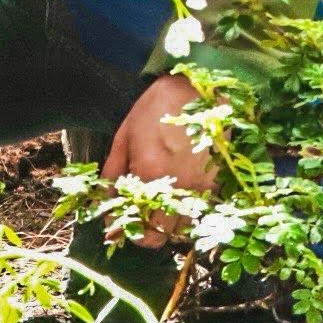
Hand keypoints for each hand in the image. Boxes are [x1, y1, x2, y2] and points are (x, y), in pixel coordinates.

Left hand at [104, 73, 216, 242]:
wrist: (197, 86)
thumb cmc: (155, 107)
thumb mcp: (125, 137)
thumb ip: (113, 175)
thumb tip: (105, 208)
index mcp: (150, 173)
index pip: (139, 227)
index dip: (128, 233)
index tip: (121, 228)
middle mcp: (178, 186)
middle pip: (162, 236)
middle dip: (147, 233)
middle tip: (140, 220)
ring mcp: (202, 185)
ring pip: (184, 229)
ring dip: (169, 226)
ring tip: (160, 209)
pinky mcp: (217, 180)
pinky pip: (201, 212)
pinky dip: (188, 213)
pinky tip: (179, 198)